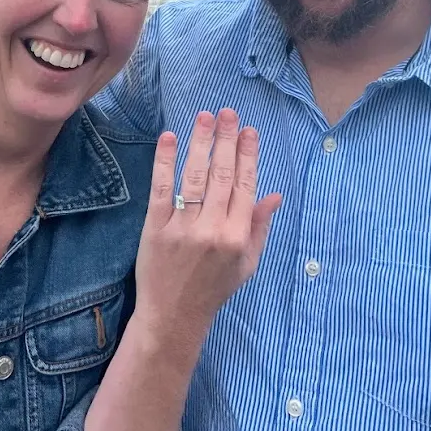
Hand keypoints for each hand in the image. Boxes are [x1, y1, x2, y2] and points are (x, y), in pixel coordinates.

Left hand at [132, 109, 282, 358]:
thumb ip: (259, 228)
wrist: (173, 318)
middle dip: (226, 140)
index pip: (245, 187)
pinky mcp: (155, 229)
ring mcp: (183, 229)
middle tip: (227, 112)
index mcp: (237, 238)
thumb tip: (275, 195)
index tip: (249, 130)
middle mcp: (213, 230)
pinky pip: (161, 190)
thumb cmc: (213, 289)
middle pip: (222, 176)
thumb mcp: (246, 264)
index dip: (248, 155)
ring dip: (200, 143)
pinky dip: (165, 162)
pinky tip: (169, 138)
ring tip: (204, 116)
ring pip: (194, 178)